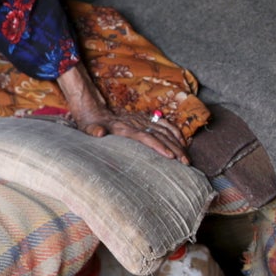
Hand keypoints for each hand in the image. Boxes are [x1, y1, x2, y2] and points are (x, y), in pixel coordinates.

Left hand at [72, 106, 189, 163]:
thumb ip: (94, 131)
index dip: (158, 146)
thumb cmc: (92, 125)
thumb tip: (99, 133)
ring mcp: (142, 120)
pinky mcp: (145, 119)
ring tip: (187, 158)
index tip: (170, 156)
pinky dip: (175, 132)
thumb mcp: (89, 129)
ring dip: (178, 143)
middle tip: (186, 163)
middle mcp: (137, 123)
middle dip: (175, 149)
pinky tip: (183, 142)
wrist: (95, 112)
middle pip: (160, 135)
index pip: (145, 137)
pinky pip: (164, 124)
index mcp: (125, 128)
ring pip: (165, 131)